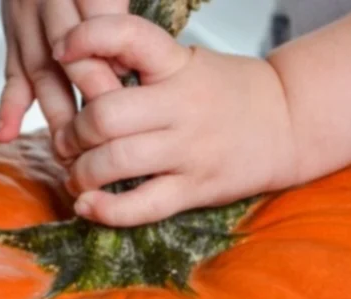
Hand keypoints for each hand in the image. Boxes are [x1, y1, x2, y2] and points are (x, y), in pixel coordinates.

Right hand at [0, 0, 127, 147]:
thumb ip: (116, 8)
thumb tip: (127, 64)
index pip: (97, 23)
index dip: (110, 59)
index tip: (127, 94)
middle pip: (68, 54)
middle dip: (84, 96)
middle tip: (101, 134)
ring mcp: (26, 18)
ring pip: (41, 71)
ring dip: (53, 113)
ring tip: (66, 149)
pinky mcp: (13, 36)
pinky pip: (11, 74)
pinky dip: (7, 107)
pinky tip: (5, 134)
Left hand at [52, 14, 297, 224]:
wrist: (289, 122)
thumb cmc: (222, 93)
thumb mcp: (185, 64)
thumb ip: (137, 68)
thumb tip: (77, 68)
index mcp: (177, 64)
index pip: (129, 36)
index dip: (87, 38)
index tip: (62, 51)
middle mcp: (182, 104)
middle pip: (105, 116)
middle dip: (72, 133)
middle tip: (67, 143)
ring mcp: (188, 149)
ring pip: (115, 162)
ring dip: (81, 173)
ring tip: (78, 176)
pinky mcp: (193, 188)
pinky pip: (140, 206)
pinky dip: (104, 210)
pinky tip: (87, 205)